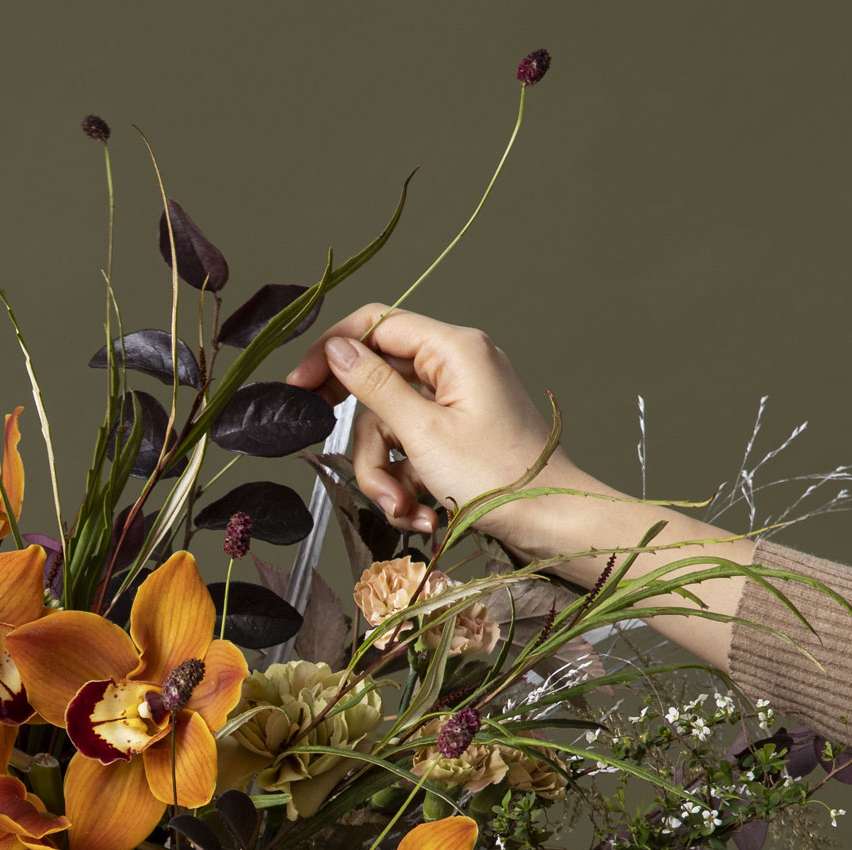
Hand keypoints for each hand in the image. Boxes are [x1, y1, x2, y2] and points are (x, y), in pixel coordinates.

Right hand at [280, 303, 596, 544]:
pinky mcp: (458, 433)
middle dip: (366, 438)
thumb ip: (374, 386)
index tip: (297, 386)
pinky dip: (407, 482)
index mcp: (454, 349)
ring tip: (404, 508)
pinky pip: (410, 448)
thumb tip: (337, 349)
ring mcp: (457, 402)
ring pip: (389, 427)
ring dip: (386, 474)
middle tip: (335, 453)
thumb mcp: (424, 433)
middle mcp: (455, 367)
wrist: (553, 522)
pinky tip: (421, 511)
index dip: (330, 351)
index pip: (375, 325)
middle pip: (377, 385)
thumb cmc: (501, 478)